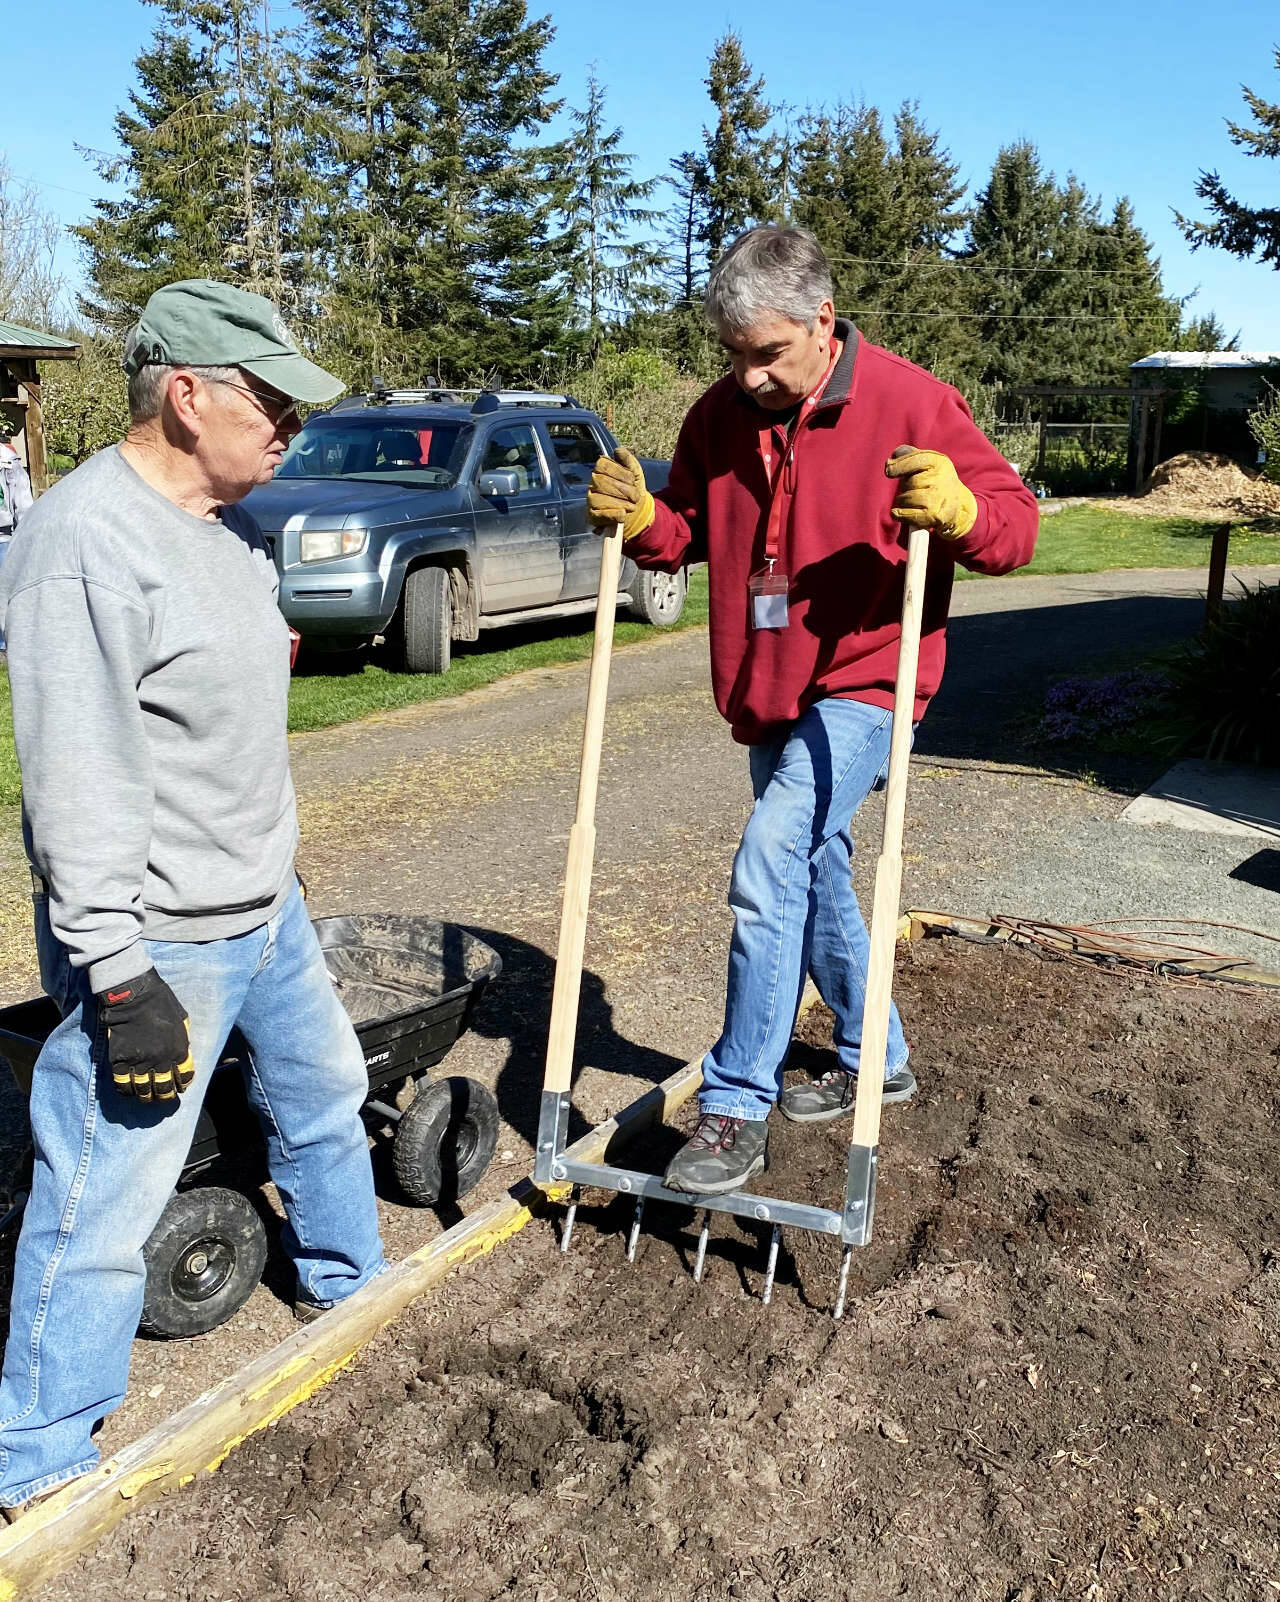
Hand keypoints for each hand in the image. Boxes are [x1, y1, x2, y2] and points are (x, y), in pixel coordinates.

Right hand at [95, 969, 194, 1101]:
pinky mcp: (120, 1061)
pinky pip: (122, 1084)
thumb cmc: (160, 1002)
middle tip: (163, 1098)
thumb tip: (181, 1054)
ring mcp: (140, 1062)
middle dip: (165, 1096)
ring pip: (143, 1090)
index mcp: (179, 1050)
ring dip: (146, 1097)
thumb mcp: (181, 1020)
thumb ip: (182, 1040)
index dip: (183, 1084)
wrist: (133, 994)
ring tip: (146, 1097)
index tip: (180, 1087)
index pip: (185, 1077)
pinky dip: (126, 1091)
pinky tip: (128, 1091)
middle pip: (164, 1089)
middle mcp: (161, 1060)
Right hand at [586, 447, 654, 539]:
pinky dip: (614, 514)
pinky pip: (600, 514)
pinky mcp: (593, 516)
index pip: (603, 465)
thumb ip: (627, 460)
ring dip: (622, 503)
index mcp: (601, 470)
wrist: (638, 512)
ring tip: (631, 506)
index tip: (632, 480)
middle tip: (635, 497)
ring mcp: (591, 499)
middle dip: (624, 490)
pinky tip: (623, 514)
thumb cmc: (634, 489)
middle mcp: (593, 483)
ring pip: (601, 498)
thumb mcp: (635, 472)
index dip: (620, 473)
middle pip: (602, 482)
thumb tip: (617, 451)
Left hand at [885, 445, 976, 539]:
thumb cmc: (933, 480)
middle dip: (904, 486)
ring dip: (902, 501)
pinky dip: (899, 514)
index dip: (899, 466)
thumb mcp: (926, 462)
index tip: (889, 471)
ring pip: (907, 499)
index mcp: (939, 461)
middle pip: (910, 482)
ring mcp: (940, 498)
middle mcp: (942, 478)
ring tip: (910, 500)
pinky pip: (909, 515)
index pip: (916, 460)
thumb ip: (907, 456)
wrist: (956, 505)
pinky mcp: (936, 517)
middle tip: (912, 488)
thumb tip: (890, 462)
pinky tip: (897, 513)